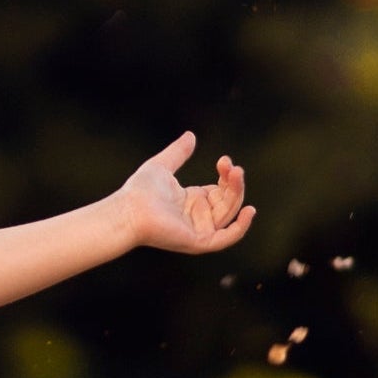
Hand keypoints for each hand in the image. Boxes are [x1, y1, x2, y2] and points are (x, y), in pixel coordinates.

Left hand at [121, 134, 253, 254]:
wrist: (128, 209)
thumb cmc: (139, 192)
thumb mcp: (162, 166)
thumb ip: (178, 152)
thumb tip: (191, 135)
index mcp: (192, 201)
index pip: (221, 191)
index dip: (227, 176)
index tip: (224, 161)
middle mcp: (198, 217)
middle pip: (228, 202)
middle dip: (234, 184)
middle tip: (232, 167)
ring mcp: (199, 230)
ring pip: (228, 215)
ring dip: (237, 195)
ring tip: (236, 173)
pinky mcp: (197, 241)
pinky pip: (225, 239)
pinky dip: (240, 228)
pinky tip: (250, 211)